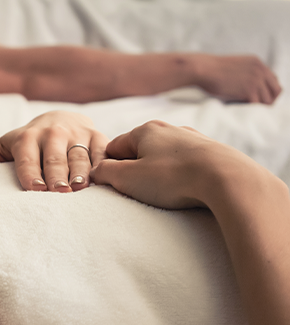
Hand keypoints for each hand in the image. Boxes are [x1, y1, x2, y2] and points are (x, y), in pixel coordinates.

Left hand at [0, 111, 108, 191]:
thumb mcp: (0, 146)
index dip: (30, 172)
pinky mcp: (99, 137)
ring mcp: (78, 134)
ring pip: (79, 155)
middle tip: (58, 192)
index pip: (27, 156)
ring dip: (80, 171)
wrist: (60, 120)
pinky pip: (103, 151)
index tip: (34, 189)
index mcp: (27, 137)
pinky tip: (103, 179)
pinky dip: (104, 164)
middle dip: (56, 173)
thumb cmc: (25, 143)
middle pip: (54, 156)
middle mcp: (53, 133)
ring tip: (80, 188)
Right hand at [90, 120, 262, 210]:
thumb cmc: (174, 178)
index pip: (114, 147)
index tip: (111, 185)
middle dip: (136, 171)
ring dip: (161, 174)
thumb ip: (105, 172)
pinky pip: (188, 165)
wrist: (228, 179)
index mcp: (145, 130)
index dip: (108, 167)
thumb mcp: (128, 178)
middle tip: (138, 193)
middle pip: (141, 151)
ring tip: (165, 194)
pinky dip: (183, 176)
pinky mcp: (213, 153)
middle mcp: (169, 129)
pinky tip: (187, 189)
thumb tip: (97, 171)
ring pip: (166, 157)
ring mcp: (194, 139)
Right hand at [196, 54, 281, 103]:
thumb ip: (247, 73)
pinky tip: (242, 108)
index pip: (273, 80)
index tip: (260, 97)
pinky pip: (257, 105)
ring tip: (247, 107)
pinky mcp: (250, 90)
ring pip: (268, 100)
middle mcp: (261, 70)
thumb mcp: (235, 66)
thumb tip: (251, 88)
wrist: (203, 69)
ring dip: (258, 105)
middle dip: (269, 99)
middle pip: (276, 90)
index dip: (268, 90)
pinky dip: (251, 109)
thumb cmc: (212, 70)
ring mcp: (256, 80)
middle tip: (258, 106)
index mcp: (258, 63)